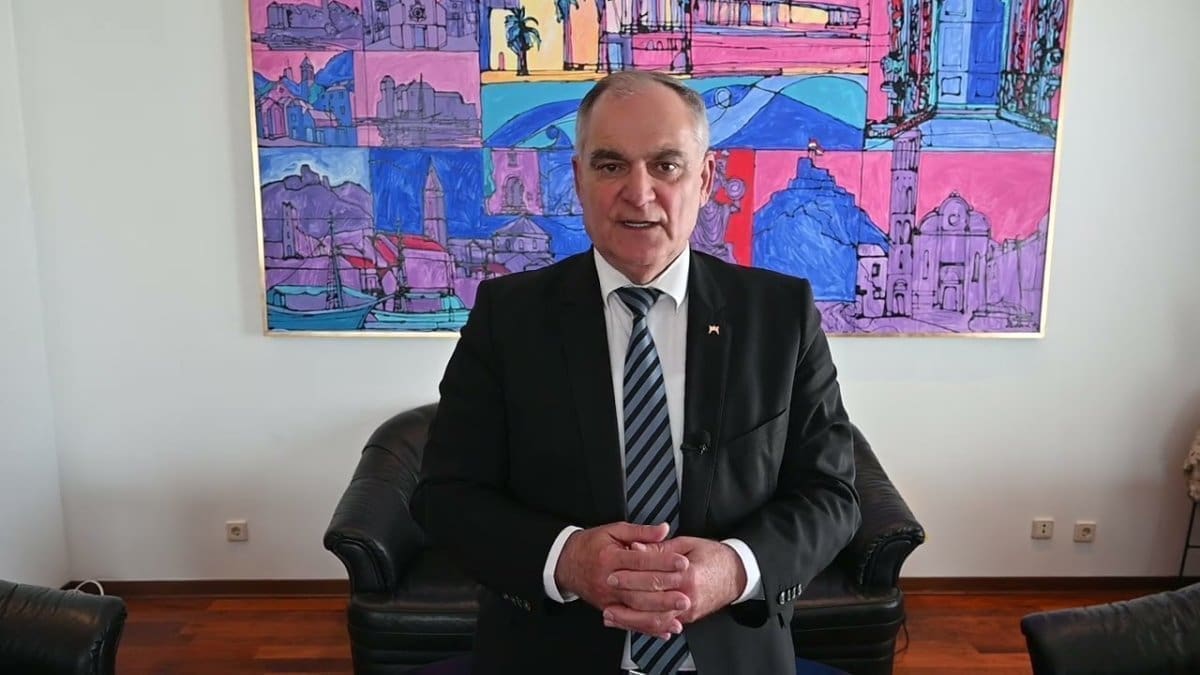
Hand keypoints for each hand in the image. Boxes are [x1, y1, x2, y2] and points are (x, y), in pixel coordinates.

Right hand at [554, 521, 690, 629]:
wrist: (565, 563)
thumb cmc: (591, 545)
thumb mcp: (613, 530)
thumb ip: (640, 531)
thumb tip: (664, 530)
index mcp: (611, 557)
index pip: (641, 561)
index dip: (664, 562)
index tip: (682, 562)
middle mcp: (609, 580)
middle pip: (640, 588)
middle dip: (665, 592)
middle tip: (686, 594)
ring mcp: (608, 597)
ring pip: (636, 608)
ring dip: (660, 612)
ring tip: (679, 611)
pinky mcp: (608, 609)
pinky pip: (630, 622)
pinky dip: (648, 627)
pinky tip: (664, 629)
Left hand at [604, 537, 745, 631]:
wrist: (738, 574)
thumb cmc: (714, 556)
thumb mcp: (687, 544)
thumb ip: (660, 548)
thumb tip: (637, 548)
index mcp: (687, 574)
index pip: (653, 576)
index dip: (630, 576)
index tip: (613, 572)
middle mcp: (688, 596)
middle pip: (650, 600)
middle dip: (625, 596)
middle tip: (607, 591)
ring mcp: (688, 611)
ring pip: (653, 619)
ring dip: (630, 618)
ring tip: (611, 614)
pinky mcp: (688, 619)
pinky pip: (663, 624)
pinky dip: (644, 626)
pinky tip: (630, 624)